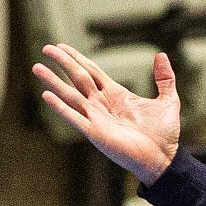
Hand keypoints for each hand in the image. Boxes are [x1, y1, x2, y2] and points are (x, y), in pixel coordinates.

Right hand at [33, 45, 180, 185]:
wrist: (165, 159)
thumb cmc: (164, 134)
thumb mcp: (168, 101)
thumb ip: (164, 78)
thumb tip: (161, 55)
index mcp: (116, 94)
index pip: (91, 71)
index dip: (76, 58)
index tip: (61, 46)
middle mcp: (102, 104)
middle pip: (78, 78)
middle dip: (62, 63)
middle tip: (46, 48)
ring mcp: (97, 118)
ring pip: (71, 95)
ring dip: (53, 82)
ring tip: (37, 68)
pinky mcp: (96, 133)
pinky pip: (75, 118)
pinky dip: (61, 107)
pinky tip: (46, 95)